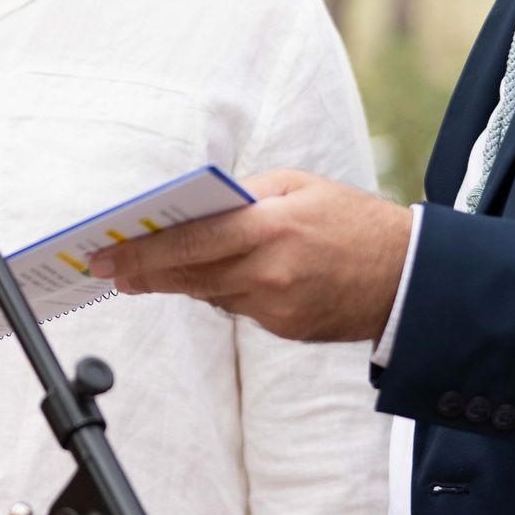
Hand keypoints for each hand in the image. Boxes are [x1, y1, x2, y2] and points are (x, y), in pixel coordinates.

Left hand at [88, 170, 411, 343]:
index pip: (190, 242)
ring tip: (146, 271)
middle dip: (141, 273)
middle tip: (107, 270)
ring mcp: (276, 306)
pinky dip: (223, 291)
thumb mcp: (299, 186)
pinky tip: (214, 278)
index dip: (141, 252)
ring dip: (179, 281)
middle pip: (187, 275)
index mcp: (271, 227)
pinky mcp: (284, 329)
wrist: (408, 277)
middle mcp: (270, 271)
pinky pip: (238, 308)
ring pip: (208, 294)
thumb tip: (193, 208)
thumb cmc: (351, 220)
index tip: (105, 256)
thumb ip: (245, 196)